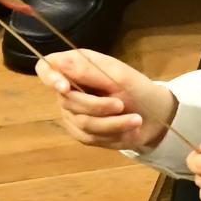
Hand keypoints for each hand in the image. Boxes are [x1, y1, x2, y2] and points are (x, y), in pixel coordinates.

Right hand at [38, 48, 171, 150]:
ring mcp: (73, 114)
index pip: (45, 68)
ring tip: (136, 120)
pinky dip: (114, 134)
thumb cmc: (137, 89)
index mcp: (76, 67)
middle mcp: (69, 90)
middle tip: (122, 105)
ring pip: (82, 123)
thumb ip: (87, 70)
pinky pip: (90, 138)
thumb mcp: (118, 75)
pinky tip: (129, 130)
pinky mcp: (82, 134)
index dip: (49, 76)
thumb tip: (57, 63)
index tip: (64, 87)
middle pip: (68, 101)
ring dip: (113, 123)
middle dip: (99, 106)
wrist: (155, 116)